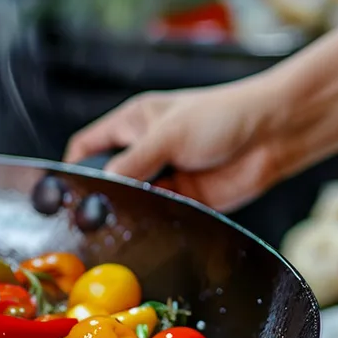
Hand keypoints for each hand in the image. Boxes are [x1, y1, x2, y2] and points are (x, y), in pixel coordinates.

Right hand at [63, 74, 296, 211]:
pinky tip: (153, 222)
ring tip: (124, 219)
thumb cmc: (223, 115)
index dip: (73, 167)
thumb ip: (133, 162)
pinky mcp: (185, 200)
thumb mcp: (169, 134)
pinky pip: (160, 215)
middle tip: (93, 213)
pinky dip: (155, 221)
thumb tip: (104, 188)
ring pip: (134, 201)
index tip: (64, 191)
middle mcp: (145, 151)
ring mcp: (165, 177)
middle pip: (109, 179)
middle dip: (102, 195)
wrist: (273, 134)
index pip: (89, 147)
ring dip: (132, 210)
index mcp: (134, 124)